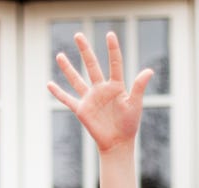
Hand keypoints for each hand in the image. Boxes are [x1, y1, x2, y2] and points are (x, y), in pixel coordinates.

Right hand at [47, 31, 153, 154]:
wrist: (117, 143)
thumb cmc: (129, 124)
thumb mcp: (135, 104)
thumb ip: (139, 87)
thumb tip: (149, 71)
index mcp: (116, 85)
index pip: (114, 63)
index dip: (112, 49)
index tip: (110, 34)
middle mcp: (101, 89)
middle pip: (92, 65)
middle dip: (85, 50)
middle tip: (78, 35)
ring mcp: (90, 98)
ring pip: (76, 79)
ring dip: (68, 68)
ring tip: (60, 55)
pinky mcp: (82, 110)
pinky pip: (68, 99)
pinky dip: (58, 93)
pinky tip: (49, 84)